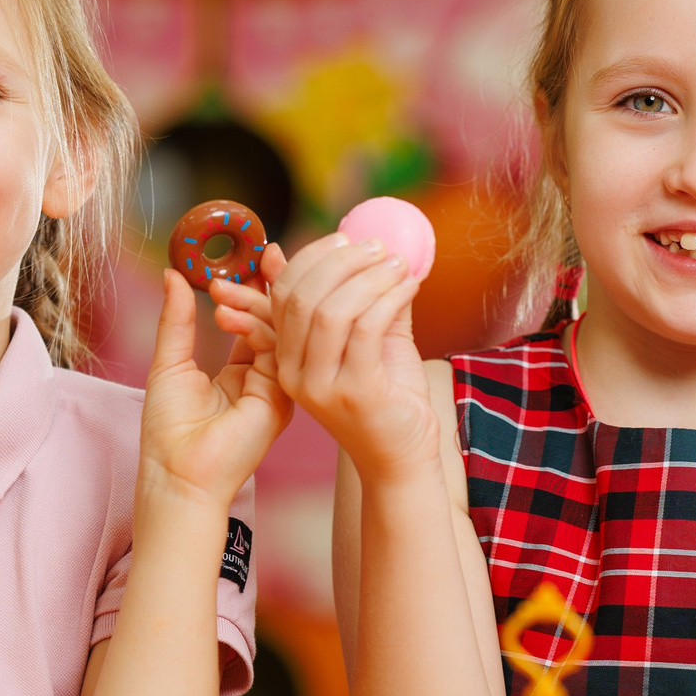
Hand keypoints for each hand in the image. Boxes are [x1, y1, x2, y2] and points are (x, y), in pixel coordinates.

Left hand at [138, 266, 292, 509]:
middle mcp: (265, 377)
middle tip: (256, 254)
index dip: (254, 287)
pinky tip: (229, 315)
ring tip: (222, 287)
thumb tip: (173, 274)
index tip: (249, 255)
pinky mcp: (281, 396)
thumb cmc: (169, 430)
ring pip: (280, 330)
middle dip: (266, 285)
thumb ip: (178, 319)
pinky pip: (278, 349)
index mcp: (242, 371)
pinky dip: (256, 326)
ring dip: (253, 302)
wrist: (177, 473)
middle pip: (276, 321)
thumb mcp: (170, 362)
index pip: (256, 320)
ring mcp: (277, 387)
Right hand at [254, 233, 433, 479]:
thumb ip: (367, 299)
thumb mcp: (372, 341)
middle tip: (379, 247)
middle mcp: (295, 373)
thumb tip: (377, 249)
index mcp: (288, 357)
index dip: (312, 258)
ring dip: (370, 278)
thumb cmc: (388, 397)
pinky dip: (390, 298)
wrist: (402, 457)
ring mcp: (320, 386)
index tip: (347, 237)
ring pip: (332, 311)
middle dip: (343, 262)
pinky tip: (410, 287)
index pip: (284, 294)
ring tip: (400, 266)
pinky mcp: (354, 393)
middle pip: (304, 297)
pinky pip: (366, 329)